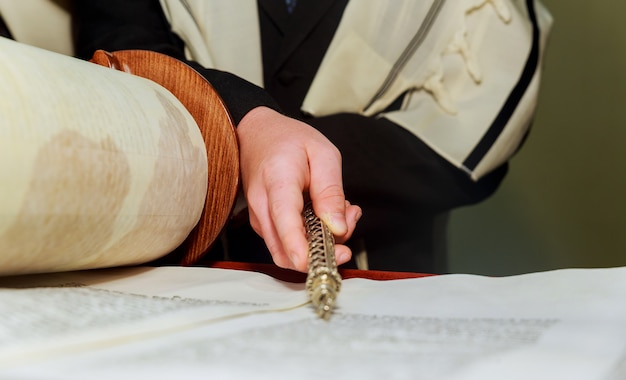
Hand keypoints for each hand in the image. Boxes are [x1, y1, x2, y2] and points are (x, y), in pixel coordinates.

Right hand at [237, 106, 361, 271]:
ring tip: (343, 212)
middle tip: (349, 225)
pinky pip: (288, 243)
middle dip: (323, 252)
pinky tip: (327, 213)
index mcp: (277, 182)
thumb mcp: (323, 153)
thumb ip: (331, 192)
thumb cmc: (288, 140)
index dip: (303, 250)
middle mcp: (262, 206)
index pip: (285, 223)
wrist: (257, 134)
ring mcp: (260, 219)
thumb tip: (338, 228)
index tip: (325, 260)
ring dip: (321, 242)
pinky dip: (312, 236)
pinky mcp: (265, 225)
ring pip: (290, 251)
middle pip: (286, 251)